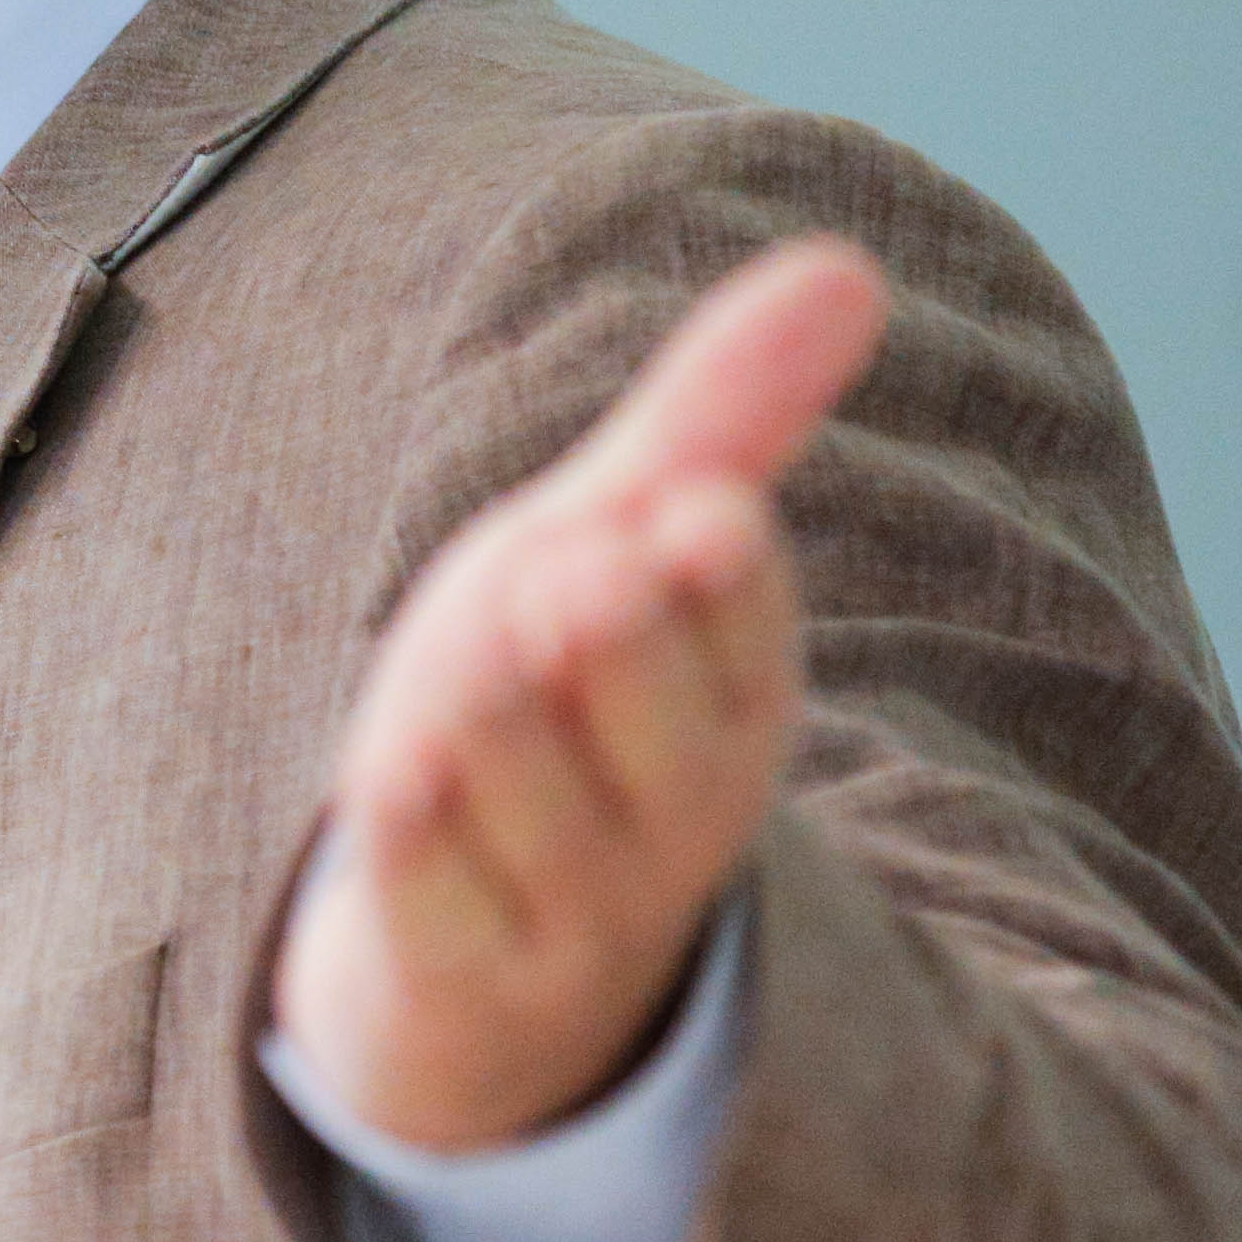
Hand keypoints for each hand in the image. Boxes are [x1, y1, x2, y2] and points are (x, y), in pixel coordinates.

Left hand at [275, 235, 891, 1151]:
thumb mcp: (613, 548)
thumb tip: (851, 264)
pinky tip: (390, 778)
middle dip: (627, 649)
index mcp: (729, 708)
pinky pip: (443, 915)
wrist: (464, 965)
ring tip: (485, 649)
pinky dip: (419, 849)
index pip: (746, 647)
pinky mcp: (457, 976)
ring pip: (546, 821)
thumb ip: (716, 424)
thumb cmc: (548, 710)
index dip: (723, 588)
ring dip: (509, 733)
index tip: (700, 510)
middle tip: (591, 567)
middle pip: (664, 739)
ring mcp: (568, 911)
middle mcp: (669, 819)